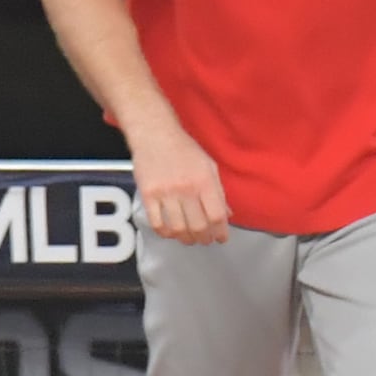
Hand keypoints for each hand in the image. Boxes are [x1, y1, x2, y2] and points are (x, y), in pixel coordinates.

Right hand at [131, 122, 231, 245]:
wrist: (155, 135)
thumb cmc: (185, 150)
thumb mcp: (209, 166)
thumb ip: (218, 192)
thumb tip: (228, 214)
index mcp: (205, 181)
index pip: (217, 215)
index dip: (221, 232)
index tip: (221, 238)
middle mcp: (186, 189)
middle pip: (198, 225)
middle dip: (204, 238)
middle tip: (205, 241)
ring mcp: (166, 193)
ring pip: (178, 228)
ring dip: (185, 238)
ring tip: (189, 238)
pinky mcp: (147, 195)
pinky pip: (156, 223)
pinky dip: (165, 233)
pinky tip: (171, 232)